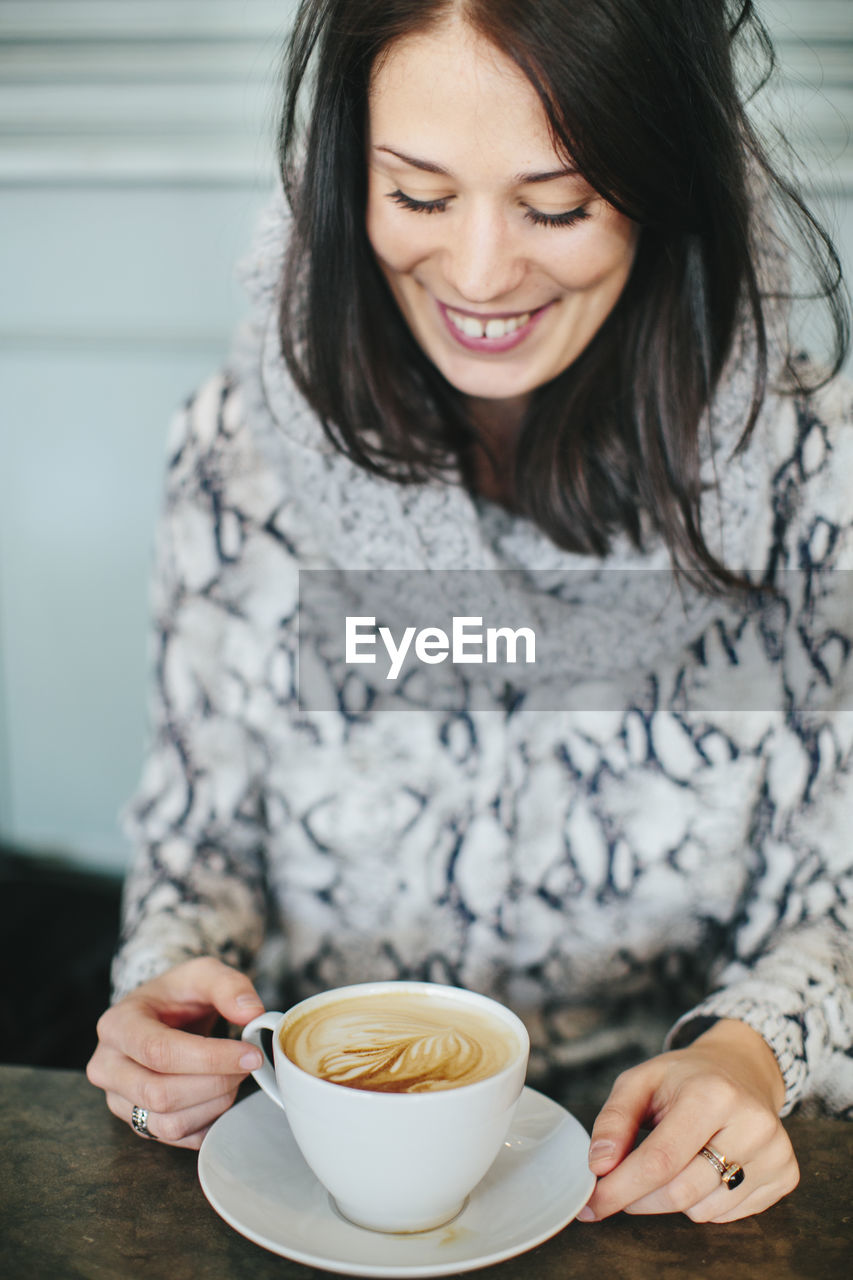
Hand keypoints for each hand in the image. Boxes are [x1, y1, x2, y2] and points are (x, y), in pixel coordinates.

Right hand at [86, 957, 265, 1148]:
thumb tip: (251, 1013)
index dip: (210, 1059)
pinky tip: (220, 1095)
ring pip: (168, 1122)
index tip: (250, 1054)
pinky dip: (207, 1122)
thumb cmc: (178, 994)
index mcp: (117, 1025)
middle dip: (215, 1083)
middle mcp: (107, 1066)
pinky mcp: (136, 1122)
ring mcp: (118, 1099)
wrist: (161, 1013)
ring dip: (214, 1104)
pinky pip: (175, 1138)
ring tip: (234, 1077)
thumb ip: (229, 986)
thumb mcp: (203, 973)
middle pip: (161, 1093)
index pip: (160, 1052)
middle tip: (247, 1064)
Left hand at [579, 1019, 798, 1222]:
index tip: (592, 1203)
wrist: (741, 1069)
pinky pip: (728, 1215)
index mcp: (712, 1094)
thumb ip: (614, 1119)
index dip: (621, 1187)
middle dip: (639, 1198)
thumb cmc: (684, 1077)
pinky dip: (702, 1202)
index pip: (660, 1160)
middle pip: (680, 1192)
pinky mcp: (786, 1175)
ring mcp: (775, 1152)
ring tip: (673, 1160)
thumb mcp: (640, 1080)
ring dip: (672, 1199)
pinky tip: (702, 1168)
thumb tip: (599, 1165)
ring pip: (703, 1210)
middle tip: (618, 1189)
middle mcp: (751, 1124)